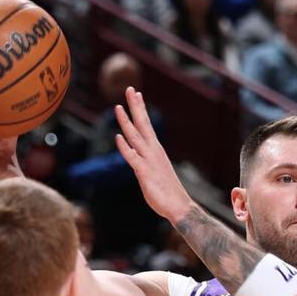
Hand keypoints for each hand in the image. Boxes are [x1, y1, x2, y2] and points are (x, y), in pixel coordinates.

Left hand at [113, 88, 192, 222]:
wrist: (178, 206)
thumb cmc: (166, 190)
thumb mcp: (153, 171)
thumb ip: (143, 161)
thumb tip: (135, 155)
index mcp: (155, 149)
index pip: (146, 124)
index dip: (140, 108)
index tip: (136, 93)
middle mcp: (153, 151)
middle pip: (142, 124)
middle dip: (135, 106)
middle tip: (129, 89)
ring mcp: (149, 161)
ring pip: (135, 137)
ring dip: (126, 122)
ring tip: (118, 107)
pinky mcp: (145, 173)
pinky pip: (133, 158)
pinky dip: (125, 147)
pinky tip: (118, 138)